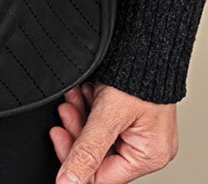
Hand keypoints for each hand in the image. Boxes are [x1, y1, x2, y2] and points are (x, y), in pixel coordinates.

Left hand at [49, 81, 177, 181]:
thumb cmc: (140, 73)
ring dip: (81, 117)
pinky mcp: (131, 114)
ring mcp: (139, 130)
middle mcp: (147, 146)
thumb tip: (68, 183)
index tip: (57, 137)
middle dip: (77, 132)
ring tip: (74, 98)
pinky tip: (84, 94)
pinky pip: (104, 121)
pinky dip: (90, 108)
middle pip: (99, 156)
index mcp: (149, 155)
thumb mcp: (108, 115)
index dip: (75, 160)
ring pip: (98, 137)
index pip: (102, 176)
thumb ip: (87, 151)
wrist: (147, 39)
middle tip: (65, 112)